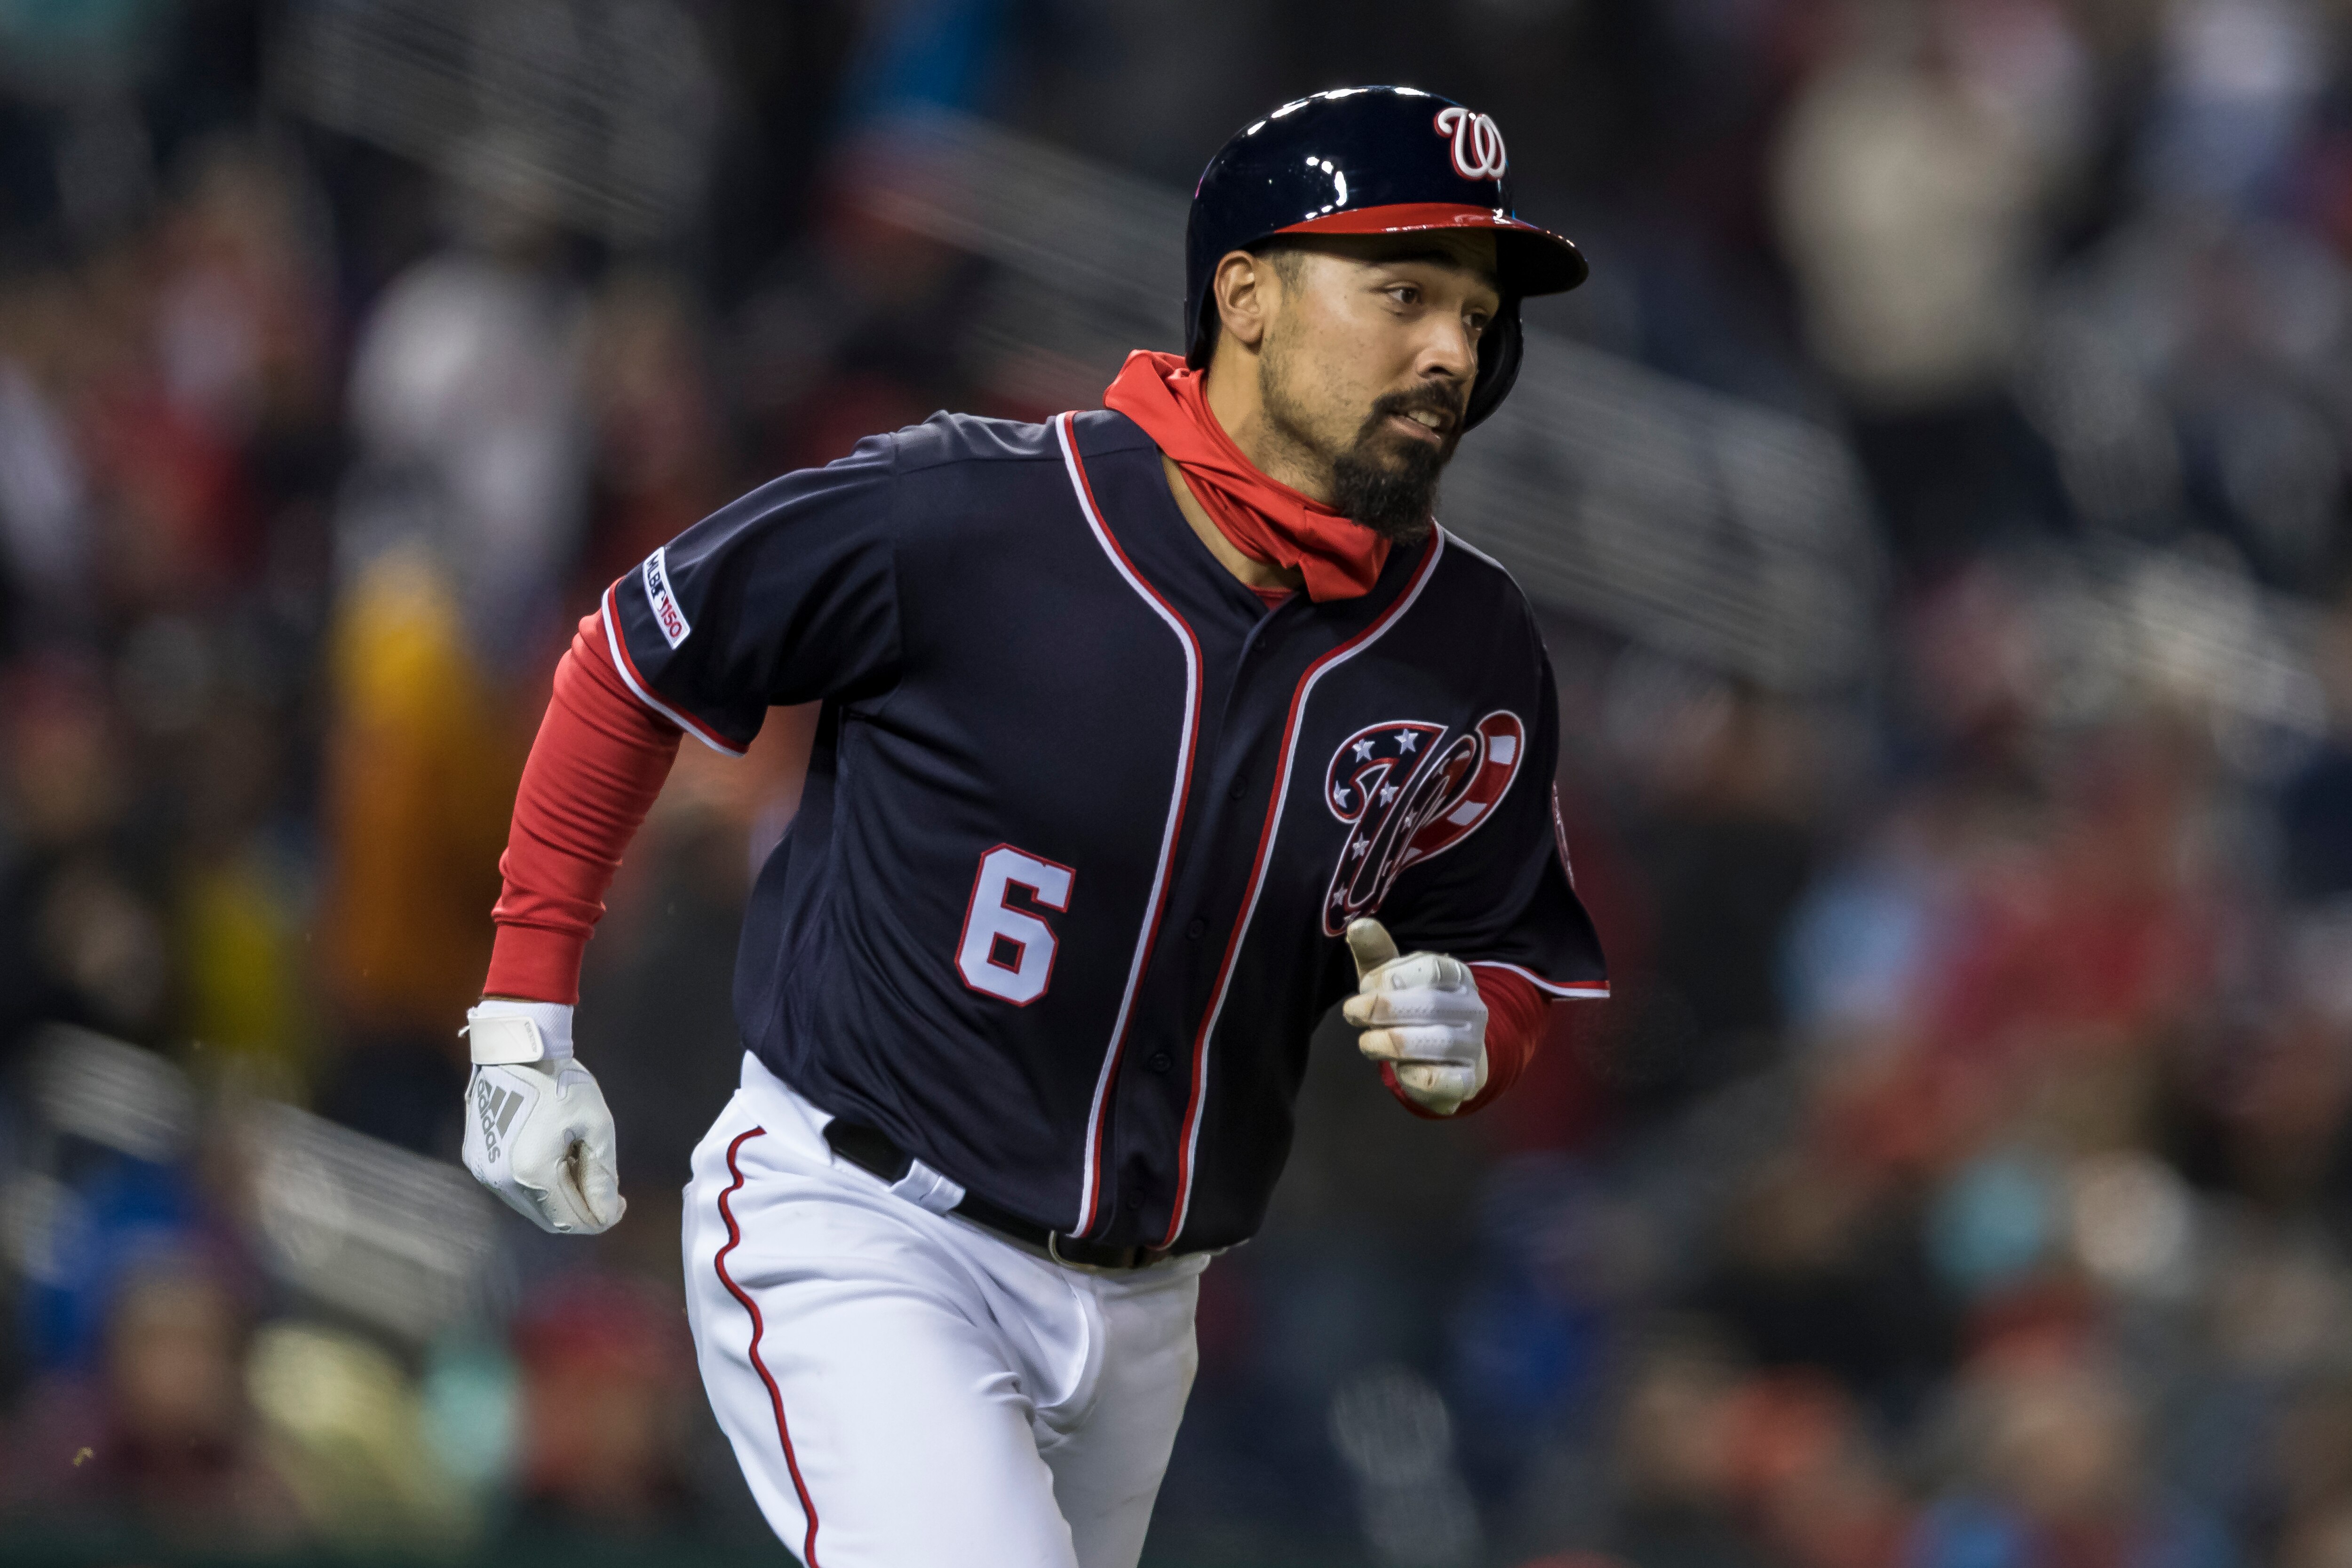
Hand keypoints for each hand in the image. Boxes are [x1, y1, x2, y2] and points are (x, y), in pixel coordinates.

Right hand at [460, 1000, 625, 1234]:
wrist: (514, 1051)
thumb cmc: (561, 1081)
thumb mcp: (596, 1125)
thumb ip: (602, 1174)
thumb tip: (608, 1214)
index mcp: (533, 1172)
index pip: (571, 1220)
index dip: (600, 1219)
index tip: (620, 1204)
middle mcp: (502, 1181)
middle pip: (550, 1219)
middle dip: (581, 1210)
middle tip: (606, 1190)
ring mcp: (484, 1172)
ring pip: (531, 1206)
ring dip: (560, 1197)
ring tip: (579, 1163)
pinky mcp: (477, 1160)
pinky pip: (514, 1188)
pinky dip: (540, 1184)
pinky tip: (555, 1156)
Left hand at [1342, 918, 1488, 1115]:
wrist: (1442, 1058)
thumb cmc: (1408, 1007)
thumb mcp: (1389, 976)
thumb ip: (1375, 952)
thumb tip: (1358, 925)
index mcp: (1457, 974)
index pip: (1430, 968)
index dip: (1390, 977)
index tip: (1364, 987)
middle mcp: (1473, 1007)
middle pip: (1430, 1004)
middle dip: (1382, 1010)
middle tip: (1353, 1014)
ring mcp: (1474, 1044)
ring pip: (1436, 1042)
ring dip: (1389, 1043)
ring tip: (1367, 1041)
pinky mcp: (1468, 1080)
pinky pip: (1439, 1079)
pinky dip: (1412, 1075)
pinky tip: (1398, 1069)